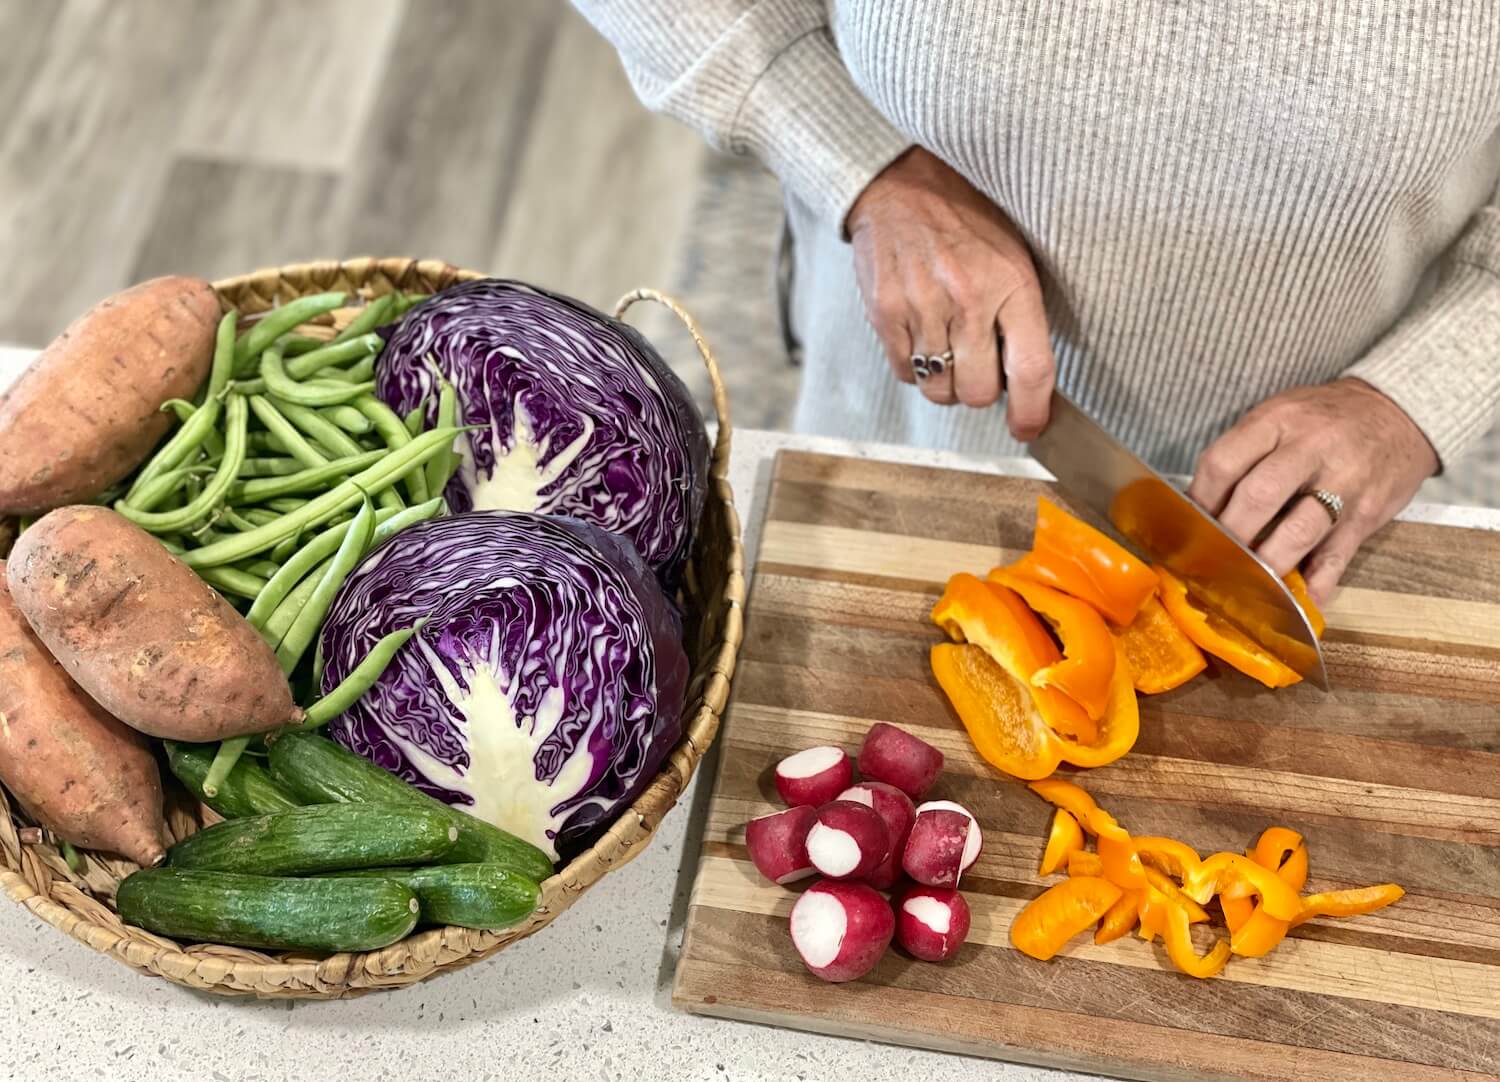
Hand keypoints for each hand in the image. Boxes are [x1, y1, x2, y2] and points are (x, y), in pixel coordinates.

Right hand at [846, 147, 1054, 438]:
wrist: (901, 186)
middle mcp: (968, 299)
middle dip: (980, 391)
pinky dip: (914, 366)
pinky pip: (904, 373)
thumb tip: (1025, 384)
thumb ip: (1021, 317)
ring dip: (946, 381)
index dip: (1031, 411)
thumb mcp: (1014, 257)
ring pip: (938, 390)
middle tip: (978, 364)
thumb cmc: (966, 223)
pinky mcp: (885, 314)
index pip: (1031, 369)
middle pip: (978, 393)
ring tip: (947, 345)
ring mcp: (922, 308)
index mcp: (1012, 284)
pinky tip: (920, 332)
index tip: (1028, 426)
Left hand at [1188, 379, 1438, 602]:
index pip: (1223, 462)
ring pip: (1297, 532)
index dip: (1199, 500)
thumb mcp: (1279, 416)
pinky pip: (1336, 557)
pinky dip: (1314, 584)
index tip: (1188, 524)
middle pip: (1257, 497)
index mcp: (1277, 421)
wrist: (1399, 412)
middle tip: (1209, 558)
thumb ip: (1242, 454)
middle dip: (1227, 535)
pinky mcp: (1366, 515)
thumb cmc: (1324, 420)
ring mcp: (1343, 484)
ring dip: (1265, 563)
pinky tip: (1294, 601)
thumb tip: (1196, 505)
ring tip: (1243, 582)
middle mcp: (1310, 449)